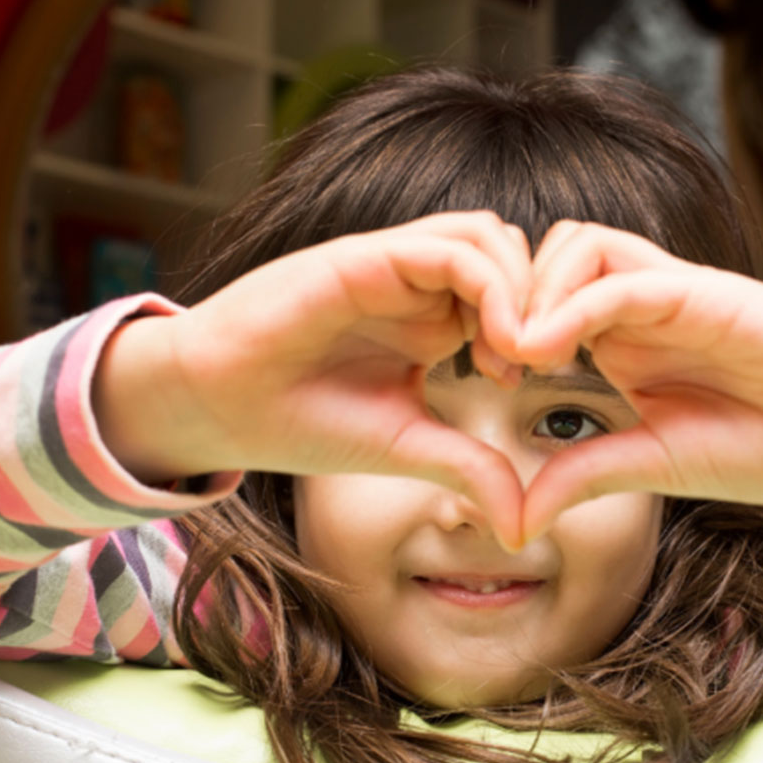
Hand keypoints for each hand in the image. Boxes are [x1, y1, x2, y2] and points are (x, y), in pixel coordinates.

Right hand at [96, 212, 532, 546]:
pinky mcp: (366, 257)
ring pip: (490, 236)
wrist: (217, 405)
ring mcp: (393, 265)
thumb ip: (468, 468)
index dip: (544, 328)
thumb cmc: (300, 422)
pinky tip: (491, 342)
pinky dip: (489, 285)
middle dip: (545, 302)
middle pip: (515, 254)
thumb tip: (523, 526)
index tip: (537, 380)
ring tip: (517, 353)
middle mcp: (418, 284)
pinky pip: (449, 247)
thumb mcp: (405, 447)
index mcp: (433, 320)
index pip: (516, 293)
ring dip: (522, 289)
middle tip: (541, 362)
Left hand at [509, 222, 762, 540]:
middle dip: (503, 296)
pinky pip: (627, 277)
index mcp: (620, 342)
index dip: (495, 326)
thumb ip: (585, 477)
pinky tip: (550, 350)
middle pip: (544, 257)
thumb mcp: (653, 467)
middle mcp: (638, 306)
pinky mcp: (706, 291)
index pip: (537, 299)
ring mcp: (672, 293)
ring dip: (535, 289)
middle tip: (488, 359)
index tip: (478, 375)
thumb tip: (510, 522)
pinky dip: (578, 304)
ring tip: (520, 355)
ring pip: (579, 245)